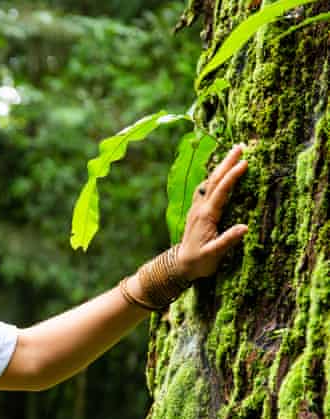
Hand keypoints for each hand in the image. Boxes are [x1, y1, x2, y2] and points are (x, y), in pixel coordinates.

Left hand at [177, 143, 249, 280]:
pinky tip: (218, 172)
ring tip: (233, 154)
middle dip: (227, 163)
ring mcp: (197, 208)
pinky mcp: (197, 211)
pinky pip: (205, 189)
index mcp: (205, 216)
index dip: (232, 177)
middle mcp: (200, 208)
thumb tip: (245, 228)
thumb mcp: (213, 255)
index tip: (244, 163)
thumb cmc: (199, 262)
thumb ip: (227, 241)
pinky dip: (214, 177)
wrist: (181, 265)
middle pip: (214, 180)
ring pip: (209, 182)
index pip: (221, 192)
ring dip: (221, 167)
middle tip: (240, 146)